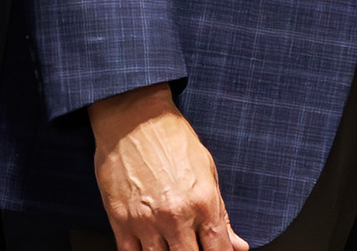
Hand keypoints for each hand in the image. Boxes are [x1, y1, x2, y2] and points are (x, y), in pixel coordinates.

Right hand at [88, 84, 247, 250]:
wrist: (134, 118)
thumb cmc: (171, 138)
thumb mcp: (208, 171)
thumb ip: (222, 213)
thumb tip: (237, 243)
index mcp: (203, 202)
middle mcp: (175, 216)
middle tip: (194, 246)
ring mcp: (146, 221)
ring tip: (173, 243)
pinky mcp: (120, 221)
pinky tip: (150, 247)